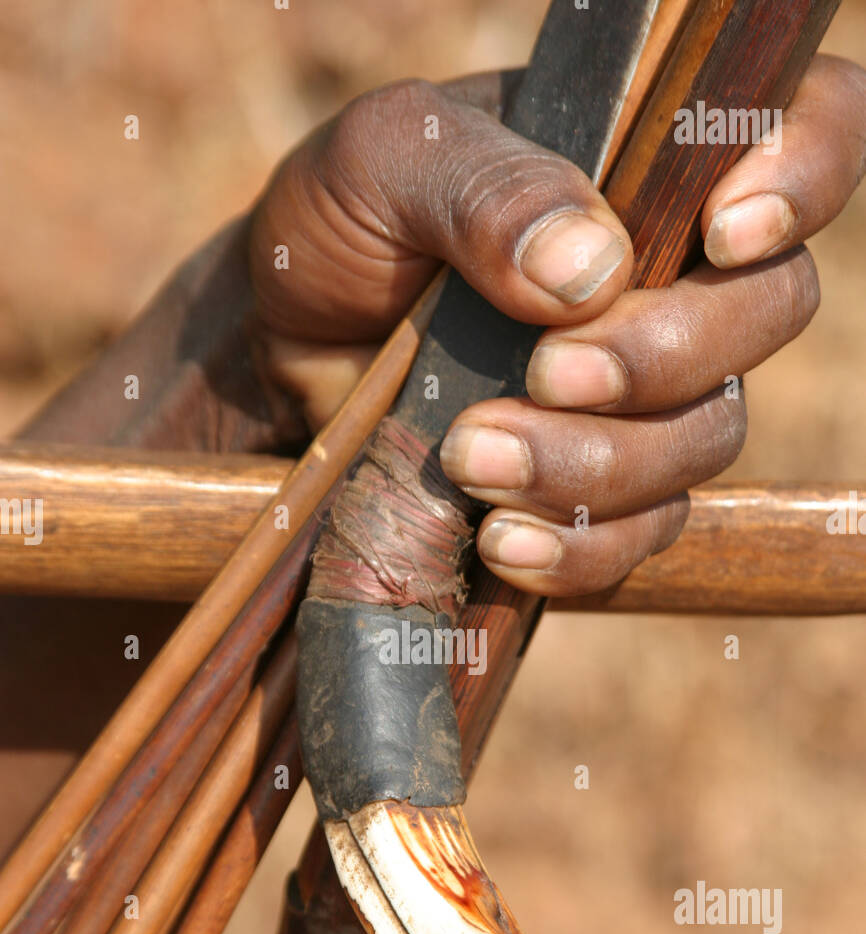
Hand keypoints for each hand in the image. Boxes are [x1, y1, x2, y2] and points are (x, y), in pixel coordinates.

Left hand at [249, 56, 865, 596]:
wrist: (280, 351)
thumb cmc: (341, 227)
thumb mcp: (386, 164)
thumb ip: (487, 188)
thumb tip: (593, 266)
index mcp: (647, 157)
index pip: (808, 132)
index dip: (806, 176)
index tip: (723, 232)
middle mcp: (673, 275)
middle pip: (770, 311)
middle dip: (665, 355)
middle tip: (546, 373)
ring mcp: (647, 393)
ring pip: (705, 438)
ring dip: (597, 464)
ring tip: (473, 457)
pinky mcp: (601, 491)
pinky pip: (640, 534)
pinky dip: (578, 546)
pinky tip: (499, 542)